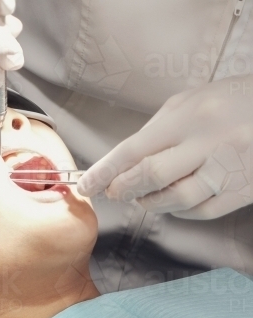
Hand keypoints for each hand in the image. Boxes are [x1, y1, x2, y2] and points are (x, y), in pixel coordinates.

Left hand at [77, 74, 252, 219]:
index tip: (86, 186)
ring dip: (150, 202)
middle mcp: (211, 142)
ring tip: (142, 196)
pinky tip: (173, 203)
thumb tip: (121, 163)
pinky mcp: (246, 189)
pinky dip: (180, 212)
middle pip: (151, 177)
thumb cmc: (232, 101)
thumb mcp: (191, 101)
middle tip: (114, 191)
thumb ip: (156, 130)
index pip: (134, 150)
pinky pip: (202, 211)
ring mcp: (231, 168)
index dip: (104, 172)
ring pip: (176, 200)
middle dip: (124, 189)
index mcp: (191, 116)